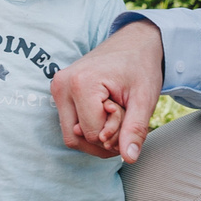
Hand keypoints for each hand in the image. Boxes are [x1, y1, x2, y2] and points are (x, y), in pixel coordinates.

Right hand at [52, 20, 162, 162]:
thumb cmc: (141, 67)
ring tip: (116, 116)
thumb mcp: (144, 99)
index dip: (115, 136)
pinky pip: (70, 124)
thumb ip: (135, 129)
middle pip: (75, 138)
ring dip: (95, 136)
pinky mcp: (59, 91)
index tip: (129, 114)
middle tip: (124, 121)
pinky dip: (89, 128)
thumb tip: (129, 158)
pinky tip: (106, 115)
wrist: (134, 42)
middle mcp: (62, 85)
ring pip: (71, 135)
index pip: (92, 134)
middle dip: (103, 140)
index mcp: (81, 84)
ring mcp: (57, 88)